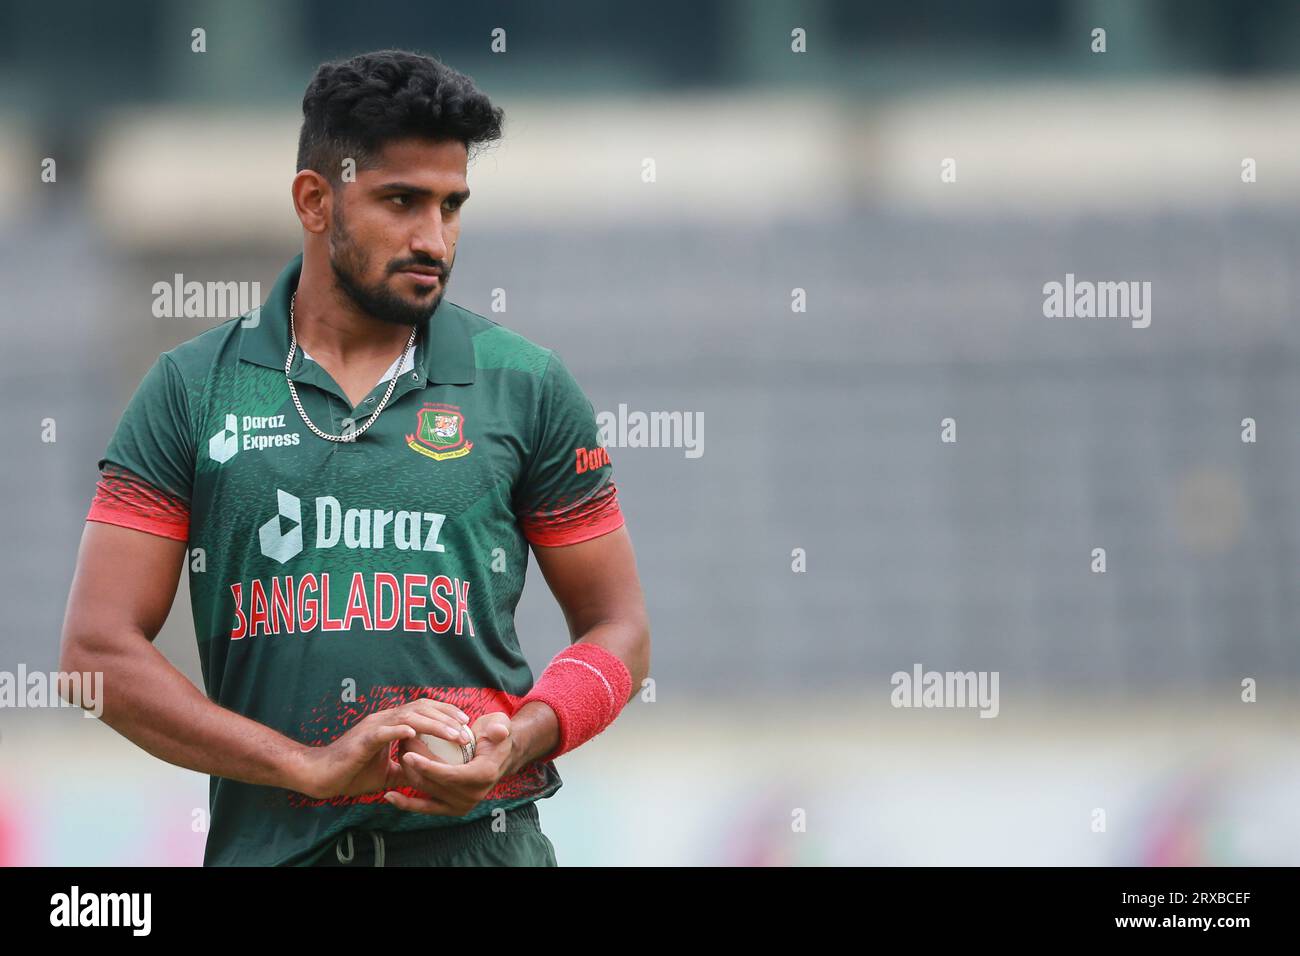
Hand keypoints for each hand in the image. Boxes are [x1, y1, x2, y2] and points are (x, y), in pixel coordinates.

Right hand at [297, 698, 471, 799]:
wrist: (320, 777)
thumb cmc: (351, 773)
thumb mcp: (388, 772)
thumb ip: (408, 767)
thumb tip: (431, 772)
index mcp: (390, 724)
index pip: (422, 710)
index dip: (445, 712)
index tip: (465, 723)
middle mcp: (384, 719)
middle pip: (421, 708)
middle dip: (447, 716)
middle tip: (467, 728)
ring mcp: (373, 726)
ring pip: (409, 717)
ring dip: (434, 725)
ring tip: (453, 735)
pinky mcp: (363, 740)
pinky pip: (385, 731)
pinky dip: (401, 730)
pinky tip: (416, 733)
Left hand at [384, 711, 513, 815]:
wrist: (499, 756)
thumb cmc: (495, 737)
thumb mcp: (500, 726)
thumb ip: (499, 728)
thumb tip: (498, 732)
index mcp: (483, 776)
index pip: (450, 775)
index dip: (427, 766)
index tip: (408, 753)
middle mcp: (472, 795)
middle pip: (433, 784)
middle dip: (412, 766)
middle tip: (399, 745)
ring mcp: (461, 805)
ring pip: (426, 792)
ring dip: (408, 775)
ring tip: (397, 754)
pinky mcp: (451, 809)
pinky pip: (426, 808)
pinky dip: (407, 803)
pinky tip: (390, 796)